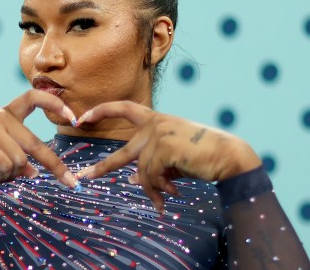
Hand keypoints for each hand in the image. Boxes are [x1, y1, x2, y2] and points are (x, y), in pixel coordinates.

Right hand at [0, 90, 78, 192]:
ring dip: (8, 175)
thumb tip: (34, 173)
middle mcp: (1, 118)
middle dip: (56, 166)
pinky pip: (6, 167)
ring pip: (20, 162)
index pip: (34, 98)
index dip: (55, 104)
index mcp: (5, 114)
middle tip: (71, 183)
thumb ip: (14, 154)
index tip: (73, 116)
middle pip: (36, 145)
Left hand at [76, 101, 261, 212]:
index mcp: (155, 119)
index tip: (82, 117)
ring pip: (142, 172)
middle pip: (123, 152)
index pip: (123, 108)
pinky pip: (152, 176)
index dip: (101, 110)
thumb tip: (132, 180)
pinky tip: (172, 193)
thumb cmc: (200, 156)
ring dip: (152, 190)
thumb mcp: (171, 159)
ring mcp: (159, 135)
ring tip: (163, 201)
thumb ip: (151, 165)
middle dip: (103, 168)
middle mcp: (154, 124)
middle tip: (84, 177)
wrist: (227, 156)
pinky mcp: (165, 148)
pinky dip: (159, 190)